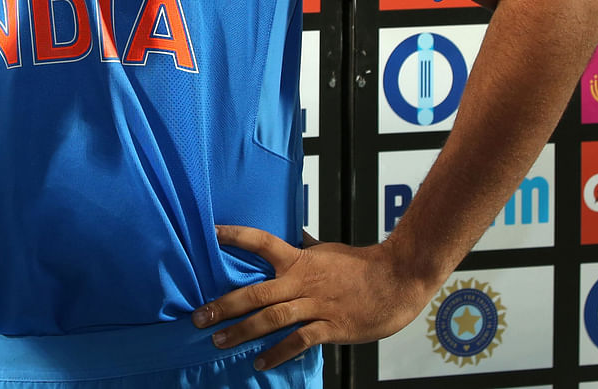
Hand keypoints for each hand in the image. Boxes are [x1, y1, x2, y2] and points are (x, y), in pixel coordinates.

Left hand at [193, 225, 436, 370]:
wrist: (398, 280)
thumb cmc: (361, 265)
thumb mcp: (327, 250)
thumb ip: (305, 247)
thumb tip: (292, 236)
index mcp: (300, 259)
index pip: (262, 241)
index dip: (237, 236)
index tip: (211, 233)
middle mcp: (303, 281)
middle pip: (256, 291)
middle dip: (225, 305)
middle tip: (199, 317)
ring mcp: (317, 304)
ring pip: (272, 318)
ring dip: (243, 332)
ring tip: (220, 341)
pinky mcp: (331, 327)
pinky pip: (299, 341)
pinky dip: (278, 353)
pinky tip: (260, 363)